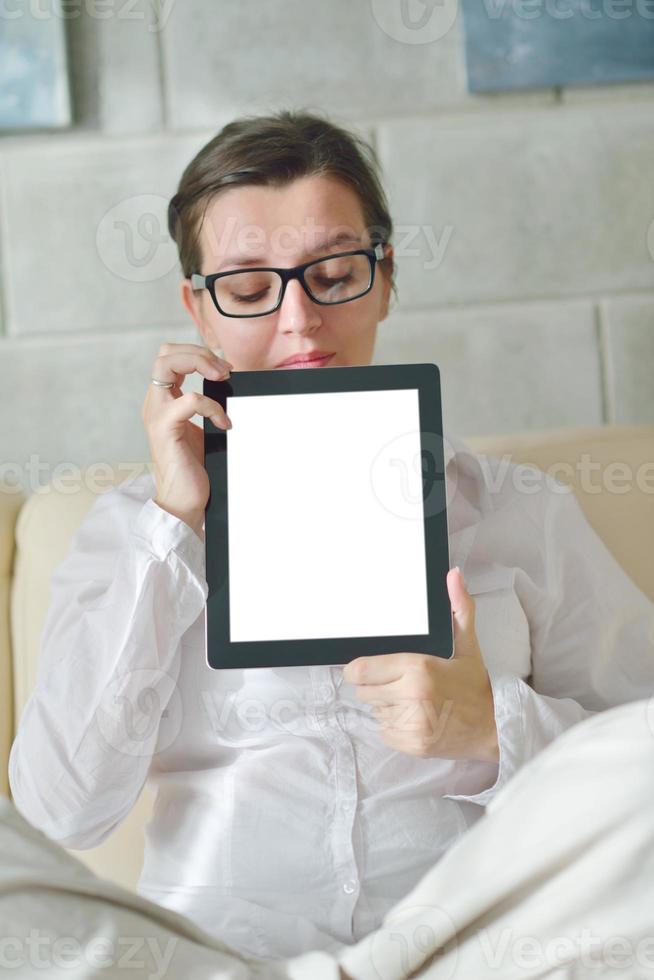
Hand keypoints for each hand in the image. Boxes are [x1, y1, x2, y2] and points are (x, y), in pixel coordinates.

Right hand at [141, 342, 232, 537]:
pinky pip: (189, 399)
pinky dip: (211, 405)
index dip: (198, 354)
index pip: (170, 357)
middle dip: (197, 352)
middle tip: (223, 369)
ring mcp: (156, 414)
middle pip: (165, 353)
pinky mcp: (164, 428)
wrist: (183, 501)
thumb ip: (208, 407)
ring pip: (167, 364)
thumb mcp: (204, 429)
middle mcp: (155, 403)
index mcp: (163, 401)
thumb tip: (233, 387)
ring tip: (223, 378)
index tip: (225, 369)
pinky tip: (224, 423)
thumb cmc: (195, 468)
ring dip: (200, 363)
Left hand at [342, 568, 498, 762]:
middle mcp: (412, 696)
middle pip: (363, 691)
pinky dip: (393, 726)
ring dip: (385, 705)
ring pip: (374, 711)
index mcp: (419, 668)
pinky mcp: (412, 745)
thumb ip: (458, 608)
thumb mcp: (468, 644)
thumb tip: (453, 574)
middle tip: (397, 682)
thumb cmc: (475, 685)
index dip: (357, 669)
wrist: (494, 728)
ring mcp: (412, 724)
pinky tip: (414, 717)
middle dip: (374, 685)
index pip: (361, 670)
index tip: (367, 668)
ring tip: (409, 700)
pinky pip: (384, 731)